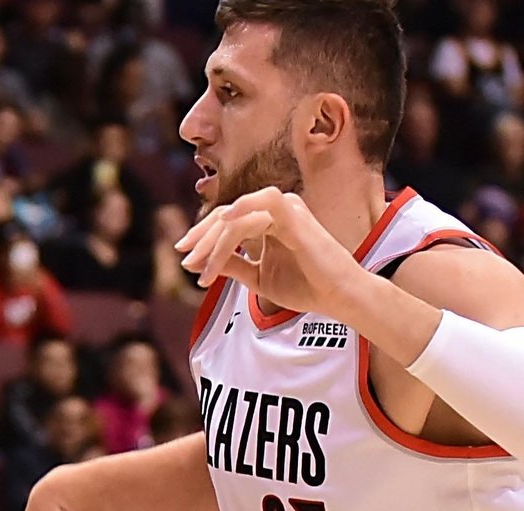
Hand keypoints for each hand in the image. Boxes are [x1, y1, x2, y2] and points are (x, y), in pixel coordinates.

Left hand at [175, 187, 361, 317]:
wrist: (337, 297)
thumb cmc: (305, 287)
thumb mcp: (257, 277)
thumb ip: (231, 266)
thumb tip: (195, 263)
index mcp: (267, 222)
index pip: (226, 223)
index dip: (203, 238)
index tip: (185, 259)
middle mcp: (274, 211)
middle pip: (226, 217)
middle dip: (202, 240)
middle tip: (187, 262)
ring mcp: (286, 210)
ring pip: (238, 218)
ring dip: (216, 242)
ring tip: (203, 269)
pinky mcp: (295, 214)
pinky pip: (265, 200)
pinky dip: (243, 207)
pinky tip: (224, 221)